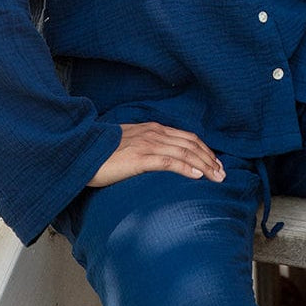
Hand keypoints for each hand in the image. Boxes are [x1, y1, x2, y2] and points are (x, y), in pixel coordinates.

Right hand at [87, 122, 225, 187]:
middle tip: (223, 173)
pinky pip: (170, 162)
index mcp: (152, 129)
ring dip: (205, 165)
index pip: (186, 137)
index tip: (215, 162)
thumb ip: (146, 147)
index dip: (204, 149)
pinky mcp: (141, 158)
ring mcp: (148, 144)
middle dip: (210, 158)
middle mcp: (154, 133)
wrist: (82, 150)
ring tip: (217, 177)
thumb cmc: (103, 151)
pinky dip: (187, 168)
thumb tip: (158, 160)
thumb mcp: (129, 144)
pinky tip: (198, 176)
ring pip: (185, 152)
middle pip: (191, 144)